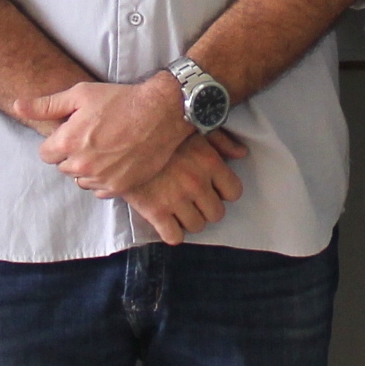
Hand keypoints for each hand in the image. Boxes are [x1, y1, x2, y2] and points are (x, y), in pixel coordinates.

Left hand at [24, 76, 193, 198]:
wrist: (161, 112)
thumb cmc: (121, 100)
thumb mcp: (80, 95)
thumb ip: (46, 105)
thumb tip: (17, 106)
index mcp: (68, 141)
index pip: (45, 154)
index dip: (57, 142)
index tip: (73, 132)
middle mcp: (82, 164)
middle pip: (63, 167)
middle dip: (72, 154)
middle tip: (93, 137)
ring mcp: (102, 178)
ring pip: (81, 180)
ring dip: (87, 168)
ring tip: (105, 148)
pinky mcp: (120, 187)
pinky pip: (100, 190)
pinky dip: (104, 178)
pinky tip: (115, 160)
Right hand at [126, 129, 247, 245]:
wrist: (122, 137)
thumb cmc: (162, 131)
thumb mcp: (195, 128)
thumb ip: (222, 141)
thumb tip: (241, 154)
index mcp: (209, 162)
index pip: (234, 192)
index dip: (224, 191)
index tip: (214, 188)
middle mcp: (196, 183)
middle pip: (217, 214)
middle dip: (208, 208)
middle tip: (195, 199)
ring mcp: (175, 199)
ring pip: (197, 226)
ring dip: (191, 220)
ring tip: (180, 208)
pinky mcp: (154, 211)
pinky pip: (174, 237)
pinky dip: (172, 232)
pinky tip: (167, 221)